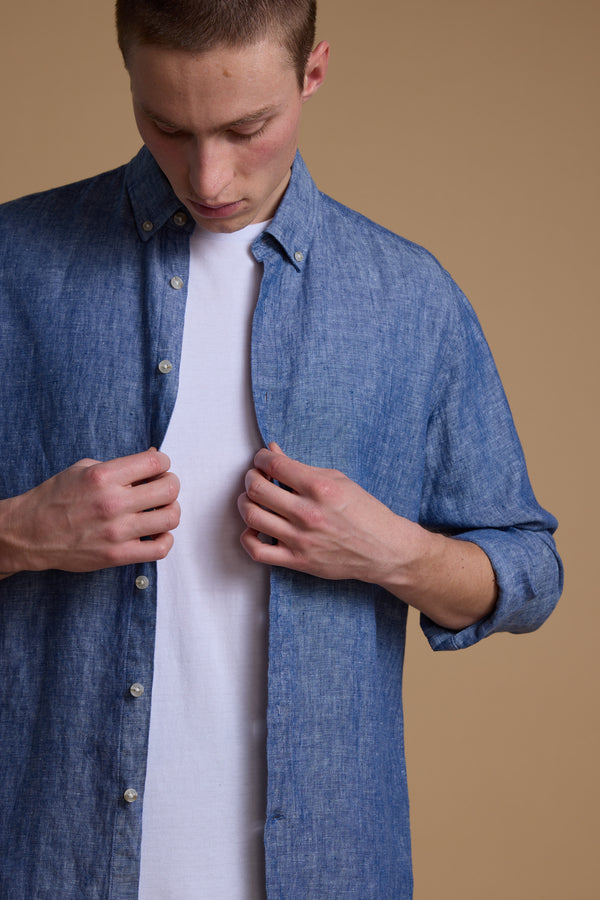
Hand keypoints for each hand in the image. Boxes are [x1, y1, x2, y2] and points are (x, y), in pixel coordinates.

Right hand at [0, 448, 179, 575]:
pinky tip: (156, 532)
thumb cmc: (56, 498)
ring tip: (161, 509)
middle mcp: (112, 503)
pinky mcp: (117, 555)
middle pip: (169, 489)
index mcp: (104, 476)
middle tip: (163, 485)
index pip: (155, 462)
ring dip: (171, 510)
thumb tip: (153, 457)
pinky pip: (160, 549)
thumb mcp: (84, 468)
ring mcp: (116, 532)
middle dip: (171, 483)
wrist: (30, 532)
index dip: (163, 461)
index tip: (159, 466)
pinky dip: (166, 539)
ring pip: (170, 518)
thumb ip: (121, 465)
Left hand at [238, 443, 496, 629]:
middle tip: (256, 477)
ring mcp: (301, 539)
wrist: (384, 550)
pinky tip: (254, 527)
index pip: (274, 465)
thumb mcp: (337, 480)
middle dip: (251, 478)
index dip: (262, 458)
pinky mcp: (298, 561)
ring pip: (253, 516)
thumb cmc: (364, 512)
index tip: (263, 460)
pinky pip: (258, 551)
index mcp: (320, 488)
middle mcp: (307, 513)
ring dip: (246, 502)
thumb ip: (301, 468)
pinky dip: (248, 536)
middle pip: (257, 489)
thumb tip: (273, 452)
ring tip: (253, 499)